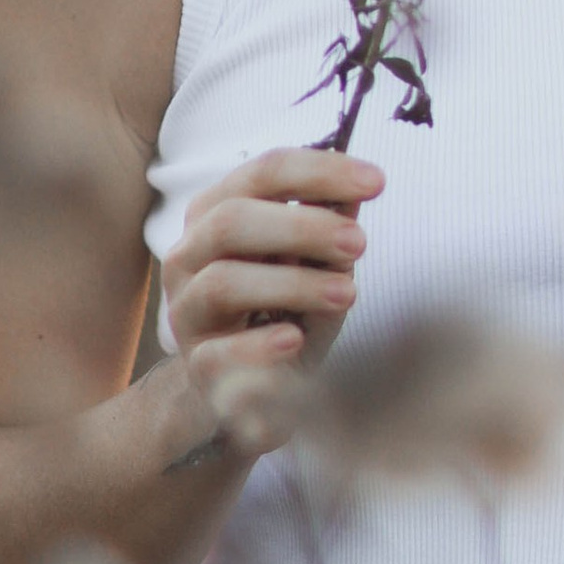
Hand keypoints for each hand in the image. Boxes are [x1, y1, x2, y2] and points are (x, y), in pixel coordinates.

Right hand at [162, 148, 382, 430]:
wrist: (249, 391)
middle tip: (359, 242)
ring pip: (223, 282)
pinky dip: (259, 344)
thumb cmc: (285, 313)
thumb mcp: (317, 267)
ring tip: (346, 293)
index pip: (263, 173)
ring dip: (292, 284)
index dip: (320, 171)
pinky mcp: (197, 366)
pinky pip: (219, 352)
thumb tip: (359, 190)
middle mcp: (191, 255)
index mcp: (218, 213)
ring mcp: (187, 311)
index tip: (376, 181)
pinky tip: (294, 339)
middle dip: (302, 226)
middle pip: (232, 220)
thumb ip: (332, 228)